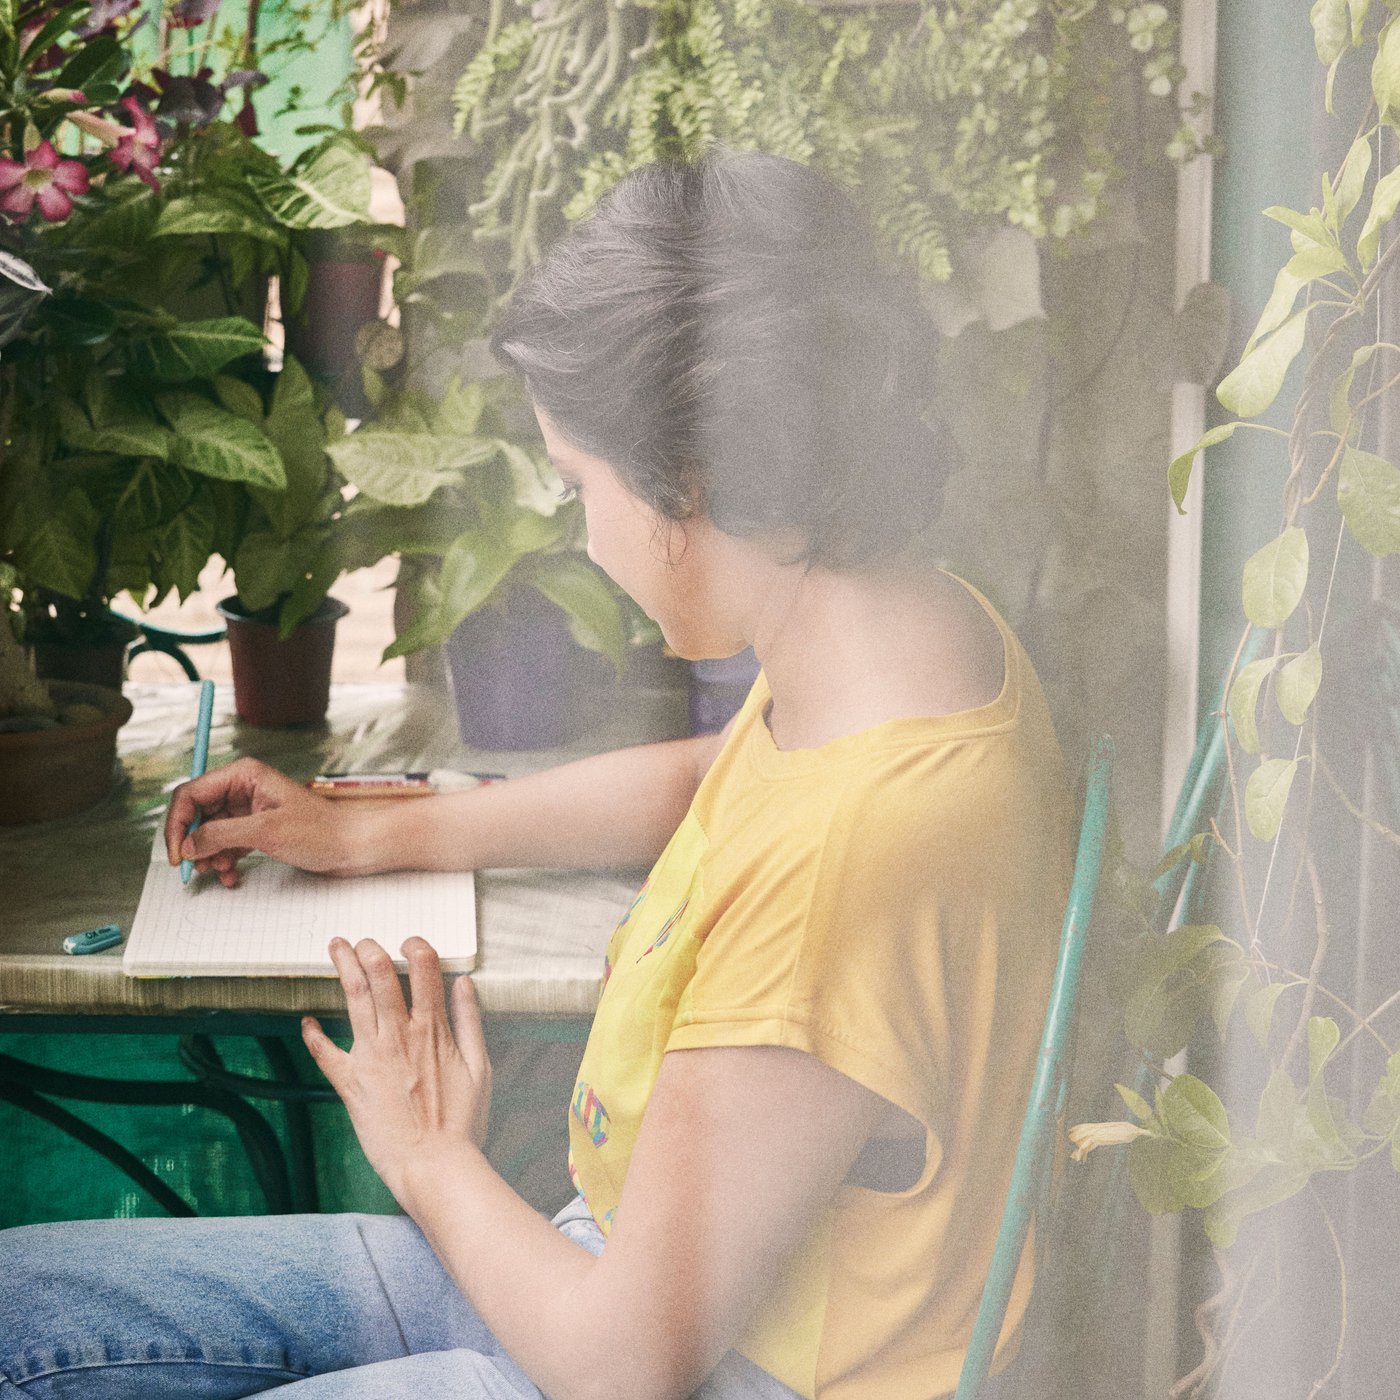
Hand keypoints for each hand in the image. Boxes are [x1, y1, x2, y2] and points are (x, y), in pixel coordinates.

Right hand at [164, 757, 372, 885]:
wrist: (353, 847)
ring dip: (208, 855)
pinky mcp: (255, 828)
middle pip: (196, 813)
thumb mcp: (266, 832)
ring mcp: (248, 808)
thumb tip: (187, 844)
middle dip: (193, 843)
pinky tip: (232, 874)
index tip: (177, 853)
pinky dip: (223, 860)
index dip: (177, 824)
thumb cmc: (321, 831)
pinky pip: (225, 843)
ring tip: (221, 871)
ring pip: (208, 832)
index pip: (190, 793)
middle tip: (194, 869)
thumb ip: (221, 835)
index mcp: (244, 774)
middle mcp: (242, 787)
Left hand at [301, 936, 491, 1202]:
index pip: (424, 970)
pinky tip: (306, 1022)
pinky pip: (324, 1053)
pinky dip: (313, 1035)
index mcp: (433, 1030)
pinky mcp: (350, 1083)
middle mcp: (399, 1035)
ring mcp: (371, 1056)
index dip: (416, 948)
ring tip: (336, 946)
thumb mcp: (480, 1067)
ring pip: (354, 998)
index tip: (410, 943)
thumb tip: (464, 983)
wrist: (433, 1164)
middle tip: (363, 940)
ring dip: (344, 967)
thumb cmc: (462, 1122)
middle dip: (370, 949)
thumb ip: (471, 1021)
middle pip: (380, 975)